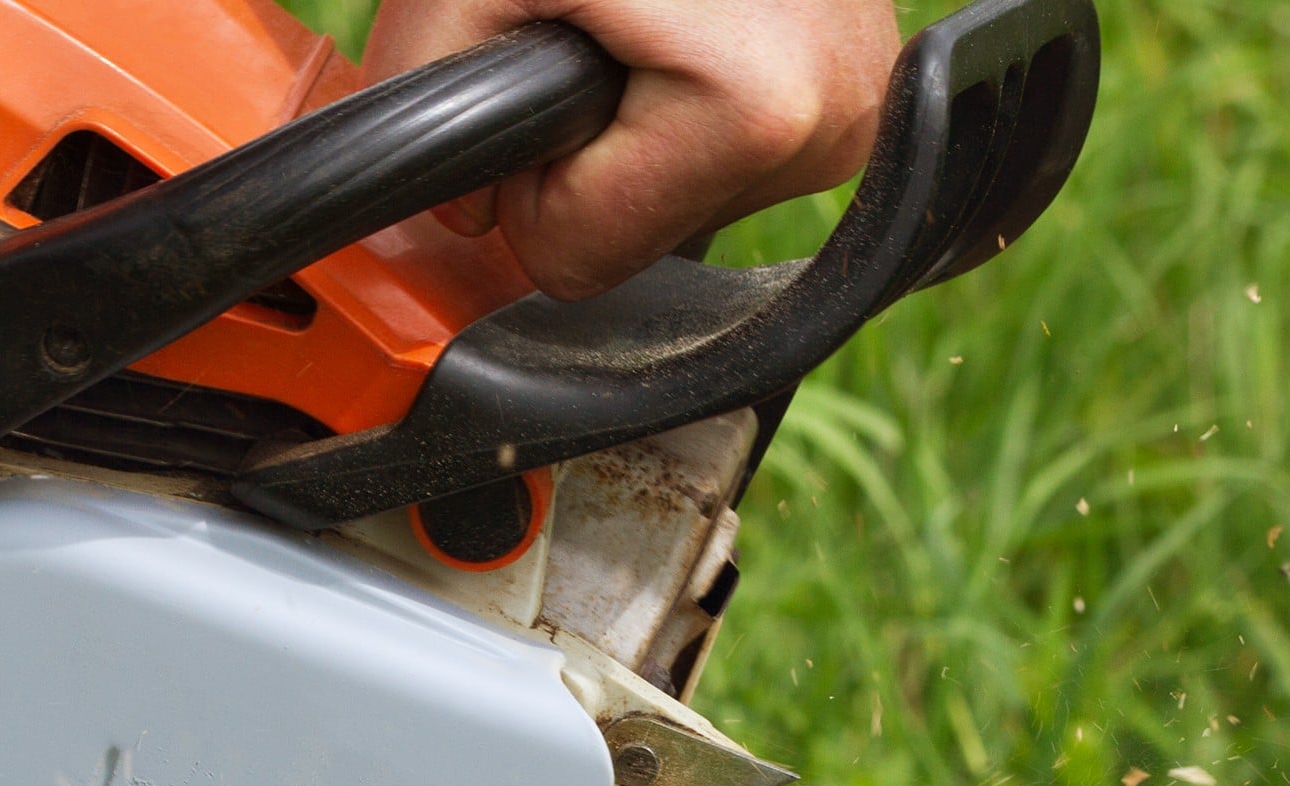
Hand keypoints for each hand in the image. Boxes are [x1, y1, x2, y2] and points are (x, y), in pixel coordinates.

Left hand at [364, 0, 897, 300]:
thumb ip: (423, 94)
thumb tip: (458, 206)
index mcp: (752, 109)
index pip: (574, 257)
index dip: (526, 170)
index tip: (544, 64)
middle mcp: (831, 118)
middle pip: (634, 229)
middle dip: (590, 137)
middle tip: (599, 22)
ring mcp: (862, 96)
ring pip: (684, 187)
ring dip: (640, 103)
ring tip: (647, 7)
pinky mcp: (866, 70)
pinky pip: (735, 131)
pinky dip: (686, 75)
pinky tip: (690, 14)